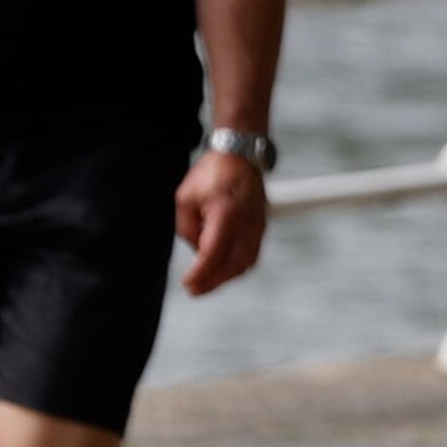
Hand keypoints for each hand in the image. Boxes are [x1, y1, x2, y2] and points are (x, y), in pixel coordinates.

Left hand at [176, 149, 269, 296]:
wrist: (239, 156)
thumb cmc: (210, 174)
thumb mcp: (185, 198)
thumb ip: (187, 228)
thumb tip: (197, 250)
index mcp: (225, 215)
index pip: (212, 254)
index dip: (200, 274)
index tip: (187, 283)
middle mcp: (246, 223)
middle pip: (232, 265)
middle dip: (212, 282)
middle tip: (195, 291)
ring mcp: (257, 226)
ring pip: (245, 263)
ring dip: (226, 278)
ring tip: (208, 284)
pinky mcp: (261, 226)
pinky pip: (252, 255)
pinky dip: (238, 267)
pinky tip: (224, 271)